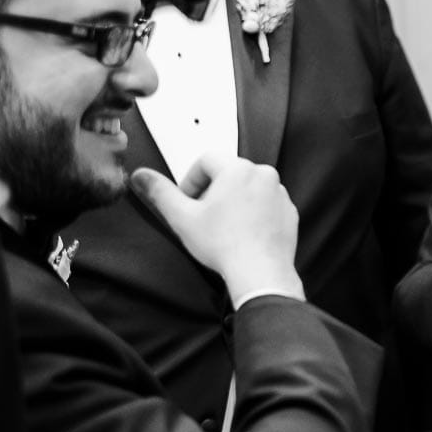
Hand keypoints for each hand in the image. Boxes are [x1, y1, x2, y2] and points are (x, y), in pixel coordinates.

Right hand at [131, 155, 302, 305]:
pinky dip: (253, 213)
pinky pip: (265, 204)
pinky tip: (242, 232)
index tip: (187, 200)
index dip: (191, 180)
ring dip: (233, 201)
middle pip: (228, 173)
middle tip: (202, 215)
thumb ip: (159, 192)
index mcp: (238, 169)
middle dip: (212, 190)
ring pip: (248, 188)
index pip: (206, 160)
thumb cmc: (225, 245)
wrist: (260, 271)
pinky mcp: (289, 211)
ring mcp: (279, 193)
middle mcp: (263, 175)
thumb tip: (142, 177)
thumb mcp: (182, 217)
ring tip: (223, 226)